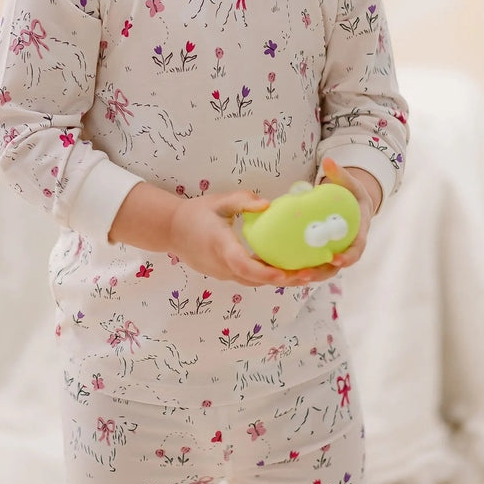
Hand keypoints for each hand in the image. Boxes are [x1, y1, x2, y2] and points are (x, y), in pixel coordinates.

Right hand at [169, 190, 315, 287]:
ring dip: (280, 279)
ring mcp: (223, 274)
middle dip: (285, 279)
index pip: (243, 265)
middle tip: (312, 273)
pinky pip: (250, 278)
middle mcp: (223, 266)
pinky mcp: (226, 275)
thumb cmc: (195, 213)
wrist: (171, 231)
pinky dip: (269, 276)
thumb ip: (242, 201)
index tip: (285, 274)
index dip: (264, 273)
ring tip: (309, 271)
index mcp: (220, 246)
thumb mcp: (218, 201)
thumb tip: (267, 204)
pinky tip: (288, 267)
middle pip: (256, 280)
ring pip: (255, 282)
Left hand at [291, 158, 377, 283]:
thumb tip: (328, 161)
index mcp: (358, 236)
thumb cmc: (352, 196)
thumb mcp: (350, 184)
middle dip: (320, 273)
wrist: (353, 207)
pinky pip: (312, 265)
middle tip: (304, 274)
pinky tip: (282, 269)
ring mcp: (334, 255)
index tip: (335, 258)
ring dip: (308, 276)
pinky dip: (300, 269)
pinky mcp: (321, 255)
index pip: (355, 251)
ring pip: (322, 271)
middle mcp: (346, 250)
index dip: (347, 258)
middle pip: (335, 268)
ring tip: (290, 276)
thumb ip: (340, 174)